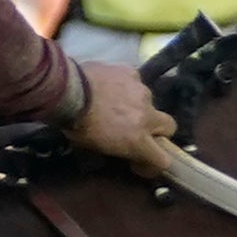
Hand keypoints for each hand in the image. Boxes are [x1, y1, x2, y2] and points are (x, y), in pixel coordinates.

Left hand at [67, 60, 183, 175]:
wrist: (67, 91)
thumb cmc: (76, 125)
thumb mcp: (96, 148)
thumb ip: (118, 149)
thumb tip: (122, 149)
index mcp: (137, 140)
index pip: (163, 159)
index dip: (154, 163)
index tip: (141, 162)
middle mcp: (147, 116)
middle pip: (169, 126)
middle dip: (158, 130)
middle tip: (138, 128)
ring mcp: (141, 91)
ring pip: (149, 101)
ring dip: (138, 106)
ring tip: (116, 102)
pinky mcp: (132, 73)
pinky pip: (135, 82)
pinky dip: (126, 87)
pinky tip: (110, 86)